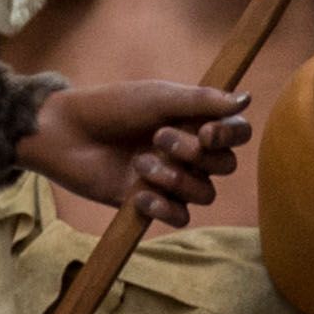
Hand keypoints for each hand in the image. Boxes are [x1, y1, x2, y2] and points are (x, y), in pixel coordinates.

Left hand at [23, 78, 245, 223]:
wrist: (66, 134)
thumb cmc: (110, 107)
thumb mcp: (158, 97)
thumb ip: (202, 101)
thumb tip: (246, 98)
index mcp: (195, 121)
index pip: (237, 133)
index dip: (231, 136)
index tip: (207, 132)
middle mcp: (189, 151)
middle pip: (225, 166)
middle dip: (194, 154)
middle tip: (157, 137)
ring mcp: (171, 179)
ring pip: (205, 193)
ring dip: (175, 179)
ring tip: (140, 162)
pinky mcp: (151, 203)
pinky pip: (180, 216)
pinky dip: (164, 206)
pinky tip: (137, 193)